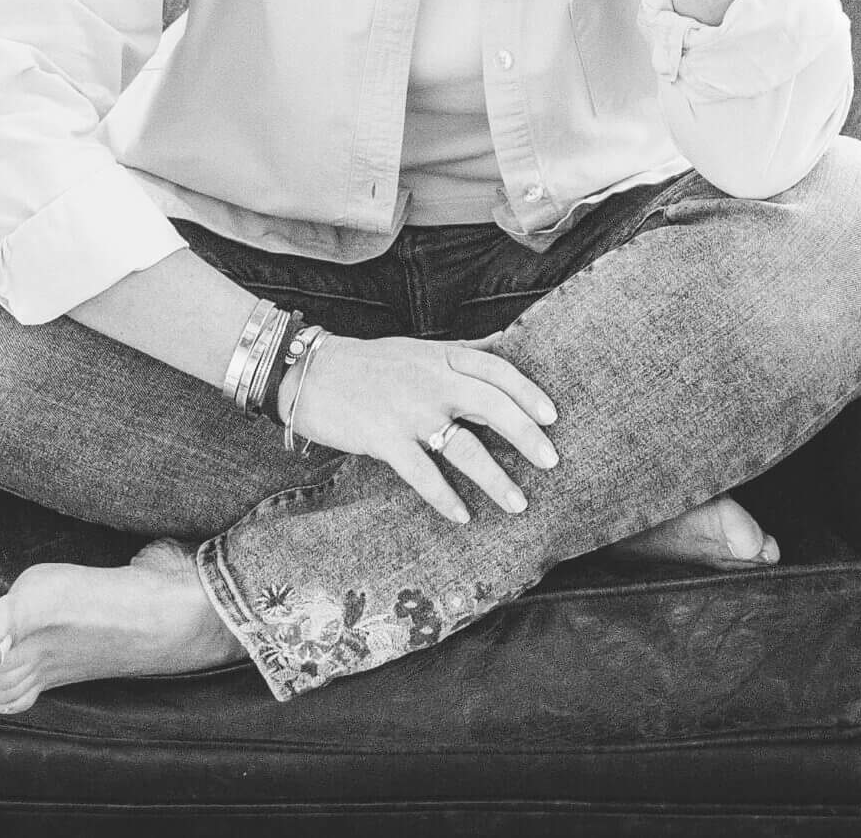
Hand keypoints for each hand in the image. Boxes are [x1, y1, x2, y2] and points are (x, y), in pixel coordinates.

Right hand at [280, 334, 559, 522]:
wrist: (306, 372)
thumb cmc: (367, 364)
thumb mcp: (417, 349)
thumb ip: (459, 352)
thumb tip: (504, 344)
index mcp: (441, 356)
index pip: (497, 370)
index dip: (529, 393)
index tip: (553, 417)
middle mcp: (430, 380)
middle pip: (492, 405)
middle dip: (527, 435)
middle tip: (552, 462)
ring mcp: (407, 410)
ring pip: (463, 446)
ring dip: (495, 478)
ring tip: (518, 503)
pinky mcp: (383, 438)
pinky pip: (422, 474)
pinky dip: (445, 498)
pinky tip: (463, 516)